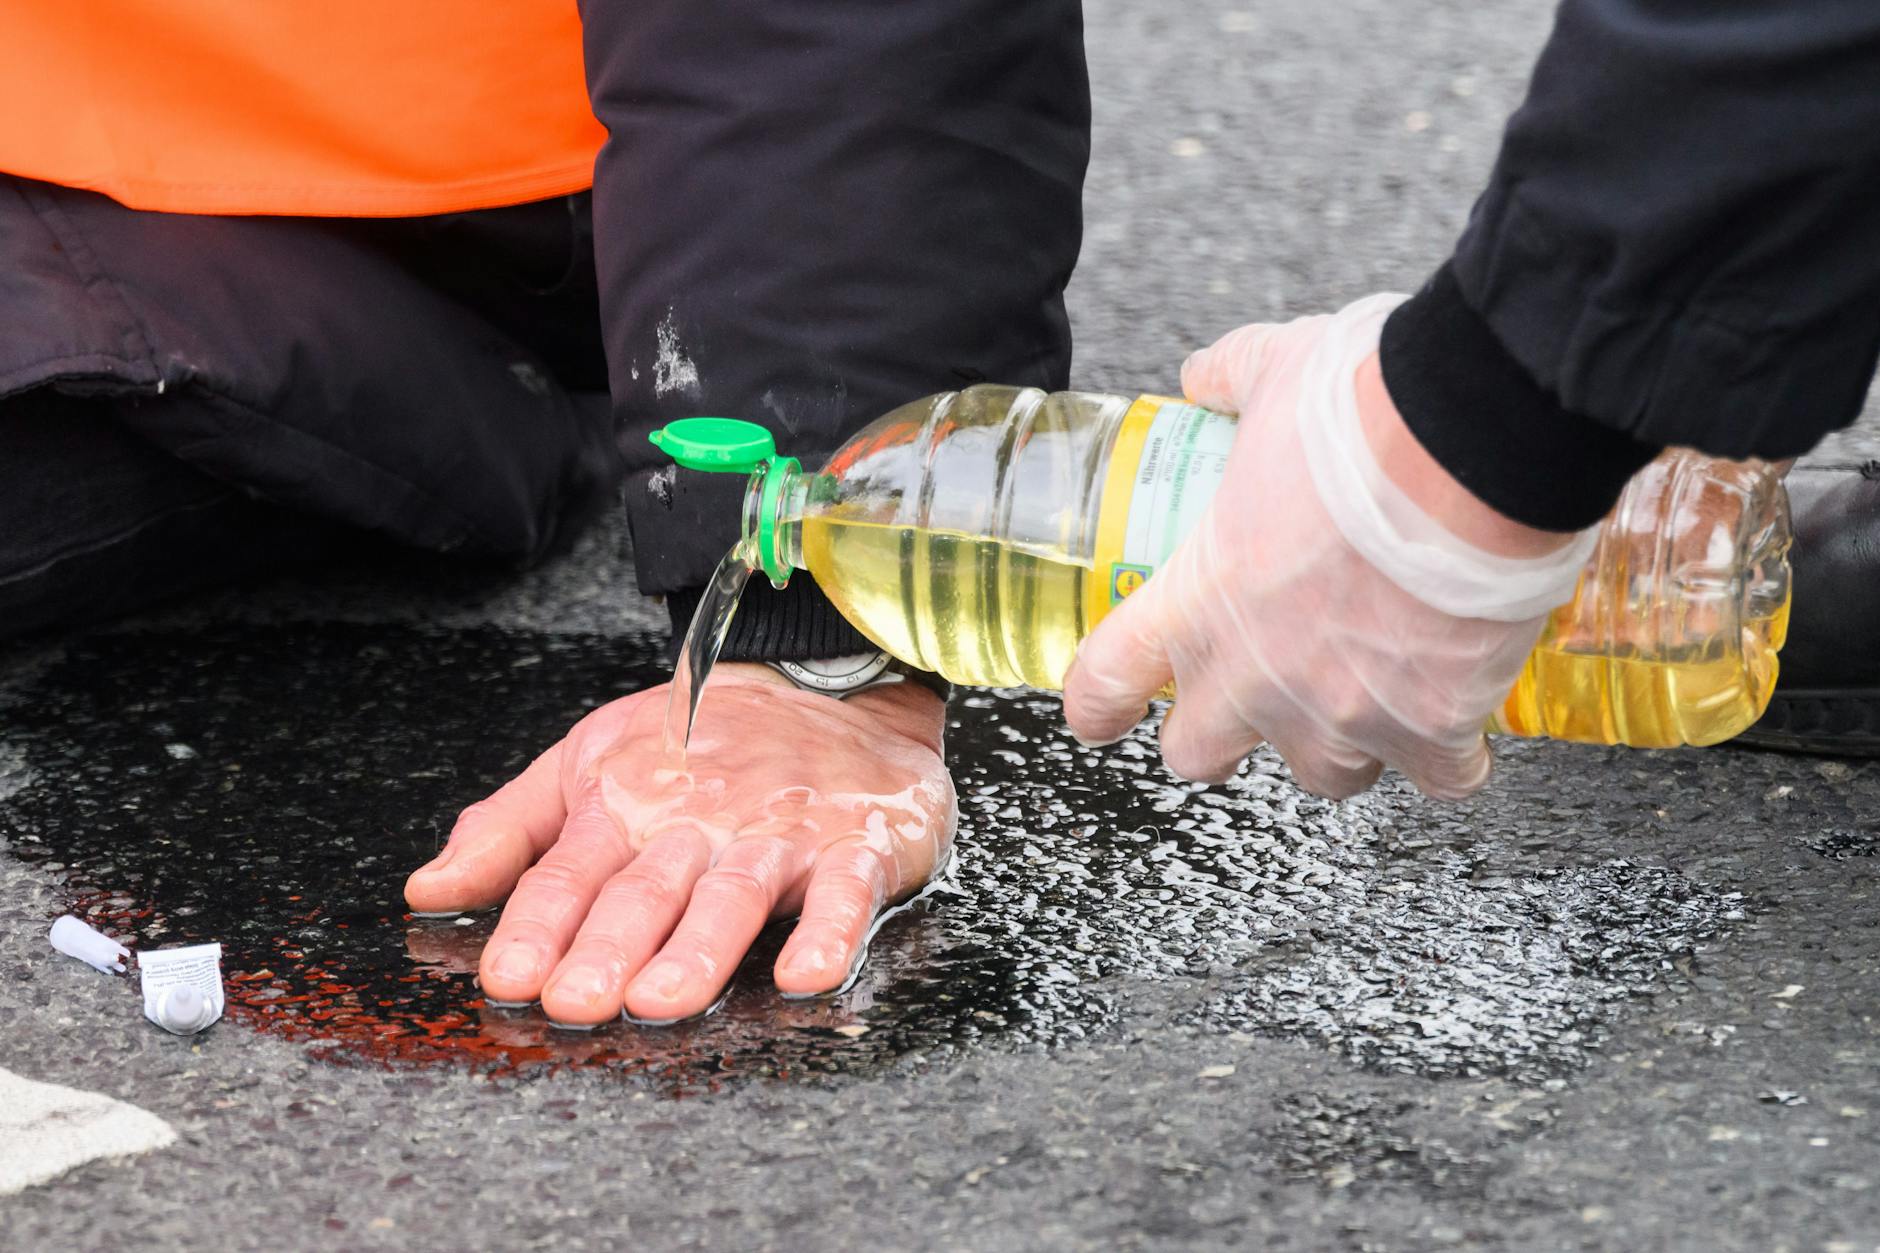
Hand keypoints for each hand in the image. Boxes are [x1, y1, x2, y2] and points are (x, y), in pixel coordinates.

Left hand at [404, 665, 954, 1023]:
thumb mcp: (588, 760)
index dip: (539, 923)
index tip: (508, 976)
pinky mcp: (855, 845)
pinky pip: (844, 891)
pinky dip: (828, 932)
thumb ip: (509, 831)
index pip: (571, 871)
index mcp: (627, 803)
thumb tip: (425, 889)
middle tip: (574, 1002)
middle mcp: (699, 820)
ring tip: (661, 1000)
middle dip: (607, 947)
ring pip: (734, 894)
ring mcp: (779, 833)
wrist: (831, 683)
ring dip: (698, 948)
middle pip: (647, 889)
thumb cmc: (701, 737)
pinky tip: (804, 974)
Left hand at [1062, 295, 1588, 799]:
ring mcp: (1343, 713)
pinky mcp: (1432, 728)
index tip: (1101, 711)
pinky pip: (1440, 776)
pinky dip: (1451, 755)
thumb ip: (1232, 380)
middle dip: (1216, 739)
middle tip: (1244, 704)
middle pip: (1200, 756)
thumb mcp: (1275, 373)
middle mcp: (1257, 677)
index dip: (1098, 702)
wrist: (1476, 448)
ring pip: (1324, 776)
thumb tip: (1208, 378)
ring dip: (1338, 743)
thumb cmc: (1368, 419)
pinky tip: (1461, 716)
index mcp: (1198, 601)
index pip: (1108, 678)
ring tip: (1365, 698)